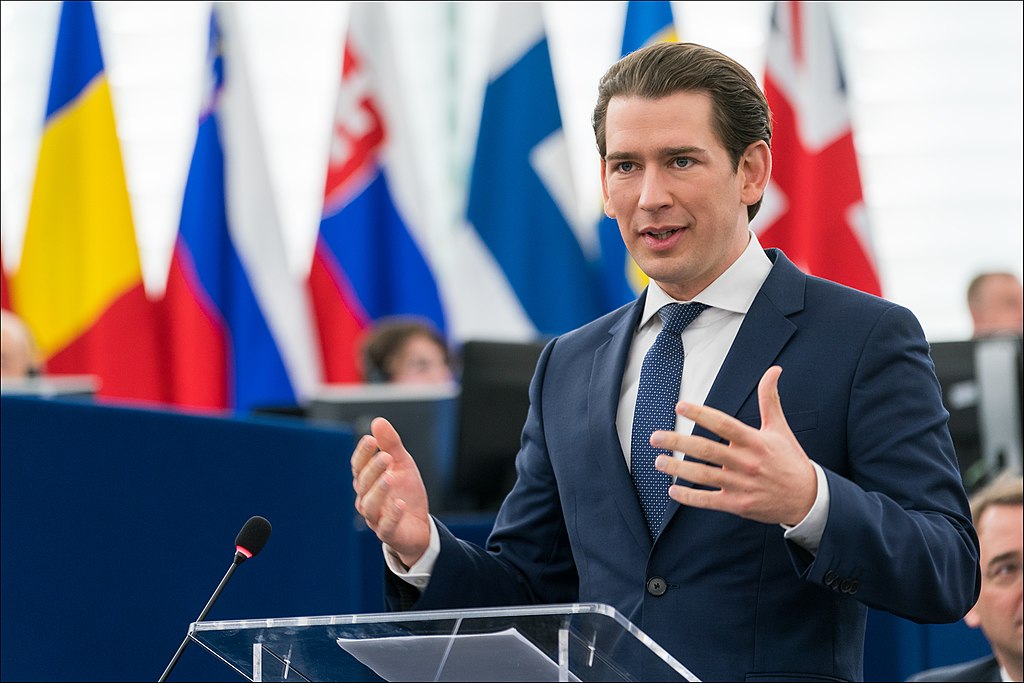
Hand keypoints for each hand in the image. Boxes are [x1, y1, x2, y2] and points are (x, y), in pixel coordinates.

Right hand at [351, 417, 430, 565]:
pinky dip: (392, 515)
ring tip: (390, 477)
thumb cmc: (405, 492)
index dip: (363, 453)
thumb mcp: (402, 464)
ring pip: (370, 505)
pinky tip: (400, 504)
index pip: (359, 466)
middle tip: (386, 456)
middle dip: (373, 469)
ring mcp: (376, 518)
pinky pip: (386, 526)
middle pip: (363, 484)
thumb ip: (391, 444)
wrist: (419, 526)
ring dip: (378, 491)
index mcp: (367, 482)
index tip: (371, 439)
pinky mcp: (389, 533)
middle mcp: (366, 499)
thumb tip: (377, 421)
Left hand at [652, 366, 816, 525]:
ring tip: (658, 462)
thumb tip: (773, 370)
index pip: (724, 424)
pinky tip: (672, 491)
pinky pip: (709, 500)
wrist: (807, 499)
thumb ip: (770, 399)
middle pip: (707, 450)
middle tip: (654, 437)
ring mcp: (741, 485)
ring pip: (703, 476)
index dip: (701, 414)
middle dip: (678, 442)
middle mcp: (746, 462)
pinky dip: (690, 497)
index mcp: (755, 441)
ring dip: (678, 469)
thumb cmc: (790, 460)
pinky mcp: (738, 504)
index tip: (680, 406)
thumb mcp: (780, 428)